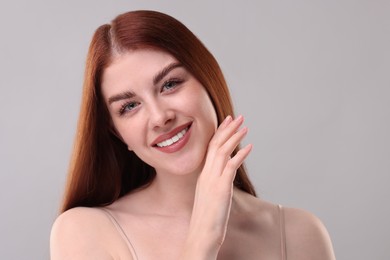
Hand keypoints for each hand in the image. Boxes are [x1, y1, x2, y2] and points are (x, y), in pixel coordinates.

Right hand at [182, 115, 251, 258]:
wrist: (201, 233)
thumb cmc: (207, 219)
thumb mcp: (209, 197)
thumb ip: (215, 185)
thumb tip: (225, 179)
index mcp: (203, 175)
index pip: (210, 148)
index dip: (219, 134)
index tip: (226, 122)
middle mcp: (206, 174)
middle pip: (215, 145)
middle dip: (227, 129)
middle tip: (237, 117)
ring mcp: (213, 180)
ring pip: (222, 151)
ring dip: (234, 137)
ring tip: (244, 126)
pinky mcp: (221, 188)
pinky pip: (230, 166)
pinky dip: (240, 155)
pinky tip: (249, 147)